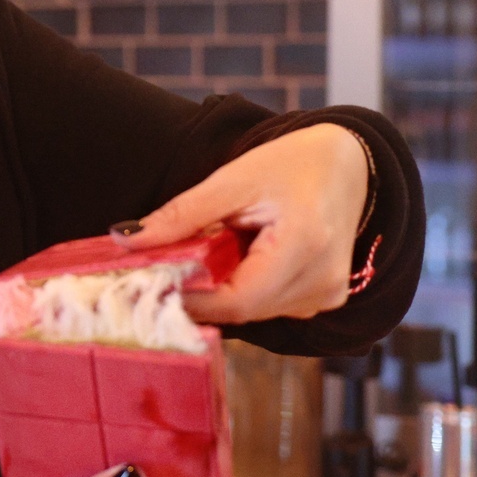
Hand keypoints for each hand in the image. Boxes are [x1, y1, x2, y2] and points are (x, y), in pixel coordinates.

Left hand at [113, 123, 366, 324]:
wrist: (349, 163)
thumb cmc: (293, 164)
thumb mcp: (233, 180)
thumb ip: (182, 214)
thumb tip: (127, 239)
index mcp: (305, 245)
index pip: (237, 299)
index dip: (191, 298)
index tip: (153, 282)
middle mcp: (324, 280)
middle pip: (244, 310)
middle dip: (203, 293)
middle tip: (171, 266)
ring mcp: (329, 295)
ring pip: (256, 313)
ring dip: (226, 290)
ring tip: (218, 250)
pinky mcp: (326, 299)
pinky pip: (272, 307)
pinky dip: (248, 289)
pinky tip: (244, 259)